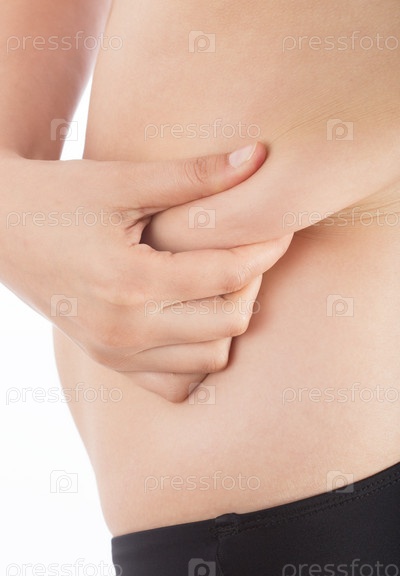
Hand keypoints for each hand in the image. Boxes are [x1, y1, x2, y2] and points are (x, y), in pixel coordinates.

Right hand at [0, 147, 290, 373]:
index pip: (228, 275)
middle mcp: (126, 330)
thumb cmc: (57, 197)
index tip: (281, 227)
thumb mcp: (122, 180)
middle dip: (253, 285)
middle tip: (249, 251)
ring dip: (229, 321)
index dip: (266, 249)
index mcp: (131, 282)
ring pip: (210, 359)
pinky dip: (197, 356)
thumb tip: (259, 157)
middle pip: (229, 323)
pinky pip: (176, 382)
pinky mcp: (110, 360)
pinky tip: (193, 320)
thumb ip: (195, 174)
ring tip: (222, 283)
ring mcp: (117, 353)